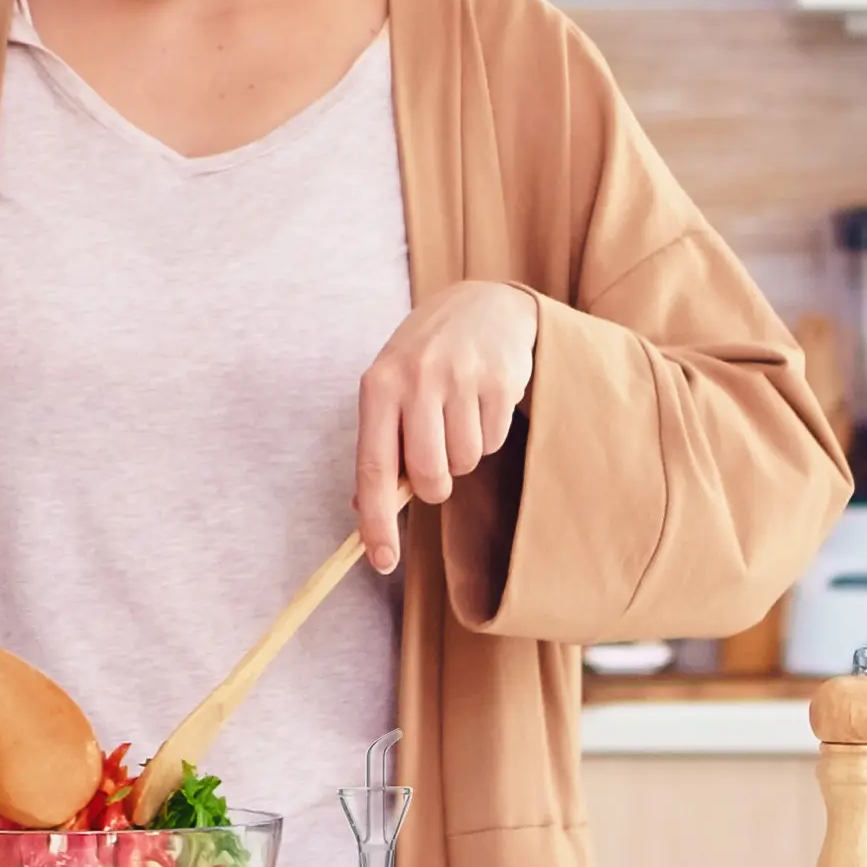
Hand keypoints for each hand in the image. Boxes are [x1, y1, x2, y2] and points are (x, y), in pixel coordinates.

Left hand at [355, 281, 537, 571]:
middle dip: (434, 486)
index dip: (376, 521)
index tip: (381, 561)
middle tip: (435, 463)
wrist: (482, 304)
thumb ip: (380, 444)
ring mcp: (462, 378)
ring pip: (464, 463)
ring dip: (462, 455)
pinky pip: (493, 441)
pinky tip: (481, 403)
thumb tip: (365, 506)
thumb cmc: (426, 357)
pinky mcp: (501, 380)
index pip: (373, 467)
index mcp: (379, 385)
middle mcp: (418, 379)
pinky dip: (487, 434)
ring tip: (459, 416)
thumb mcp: (390, 387)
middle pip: (427, 476)